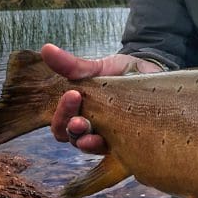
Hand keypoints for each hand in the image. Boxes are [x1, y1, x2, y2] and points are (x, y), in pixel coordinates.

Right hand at [41, 43, 163, 153]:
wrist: (152, 73)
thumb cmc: (121, 73)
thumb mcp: (97, 68)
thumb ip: (72, 65)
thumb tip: (46, 49)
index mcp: (77, 112)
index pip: (60, 122)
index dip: (61, 112)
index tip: (73, 94)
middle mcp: (89, 128)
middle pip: (71, 136)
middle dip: (72, 128)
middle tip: (79, 120)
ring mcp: (107, 135)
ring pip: (90, 146)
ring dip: (87, 143)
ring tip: (91, 136)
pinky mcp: (128, 140)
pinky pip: (117, 149)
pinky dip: (112, 146)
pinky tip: (114, 140)